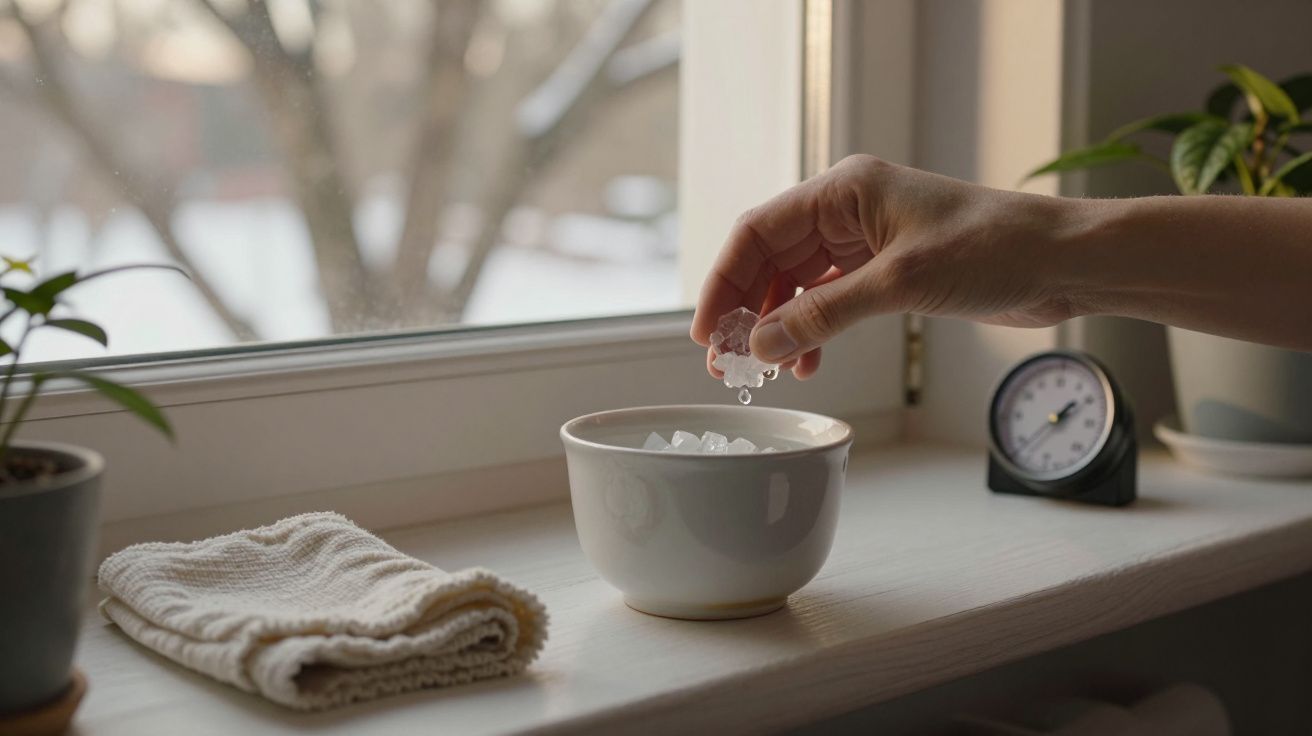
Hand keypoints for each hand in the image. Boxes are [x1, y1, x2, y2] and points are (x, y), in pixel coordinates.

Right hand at [690, 155, 1085, 378]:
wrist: (1061, 263)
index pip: (759, 232)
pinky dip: (812, 331)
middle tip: (726, 359)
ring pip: (797, 284)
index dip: (724, 281)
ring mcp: (867, 242)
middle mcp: (849, 211)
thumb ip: (824, 313)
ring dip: (777, 325)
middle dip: (746, 309)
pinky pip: (829, 300)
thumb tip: (761, 343)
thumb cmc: (994, 248)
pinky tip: (805, 362)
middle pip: (771, 260)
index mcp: (844, 190)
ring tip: (762, 370)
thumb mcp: (899, 282)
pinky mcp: (887, 271)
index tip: (706, 329)